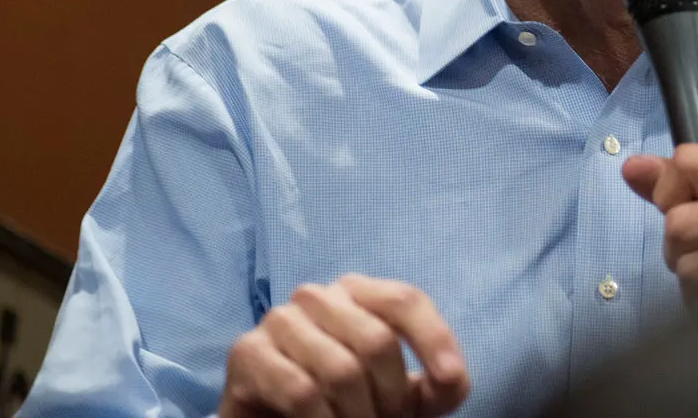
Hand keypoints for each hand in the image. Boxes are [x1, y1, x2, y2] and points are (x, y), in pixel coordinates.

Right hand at [220, 274, 468, 417]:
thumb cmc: (346, 402)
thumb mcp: (402, 393)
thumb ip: (439, 384)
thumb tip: (450, 381)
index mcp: (359, 292)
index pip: (405, 300)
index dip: (434, 340)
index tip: (450, 382)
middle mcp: (318, 296)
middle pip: (376, 340)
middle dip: (392, 396)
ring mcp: (279, 320)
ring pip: (341, 370)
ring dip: (357, 415)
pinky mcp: (247, 353)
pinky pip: (301, 391)